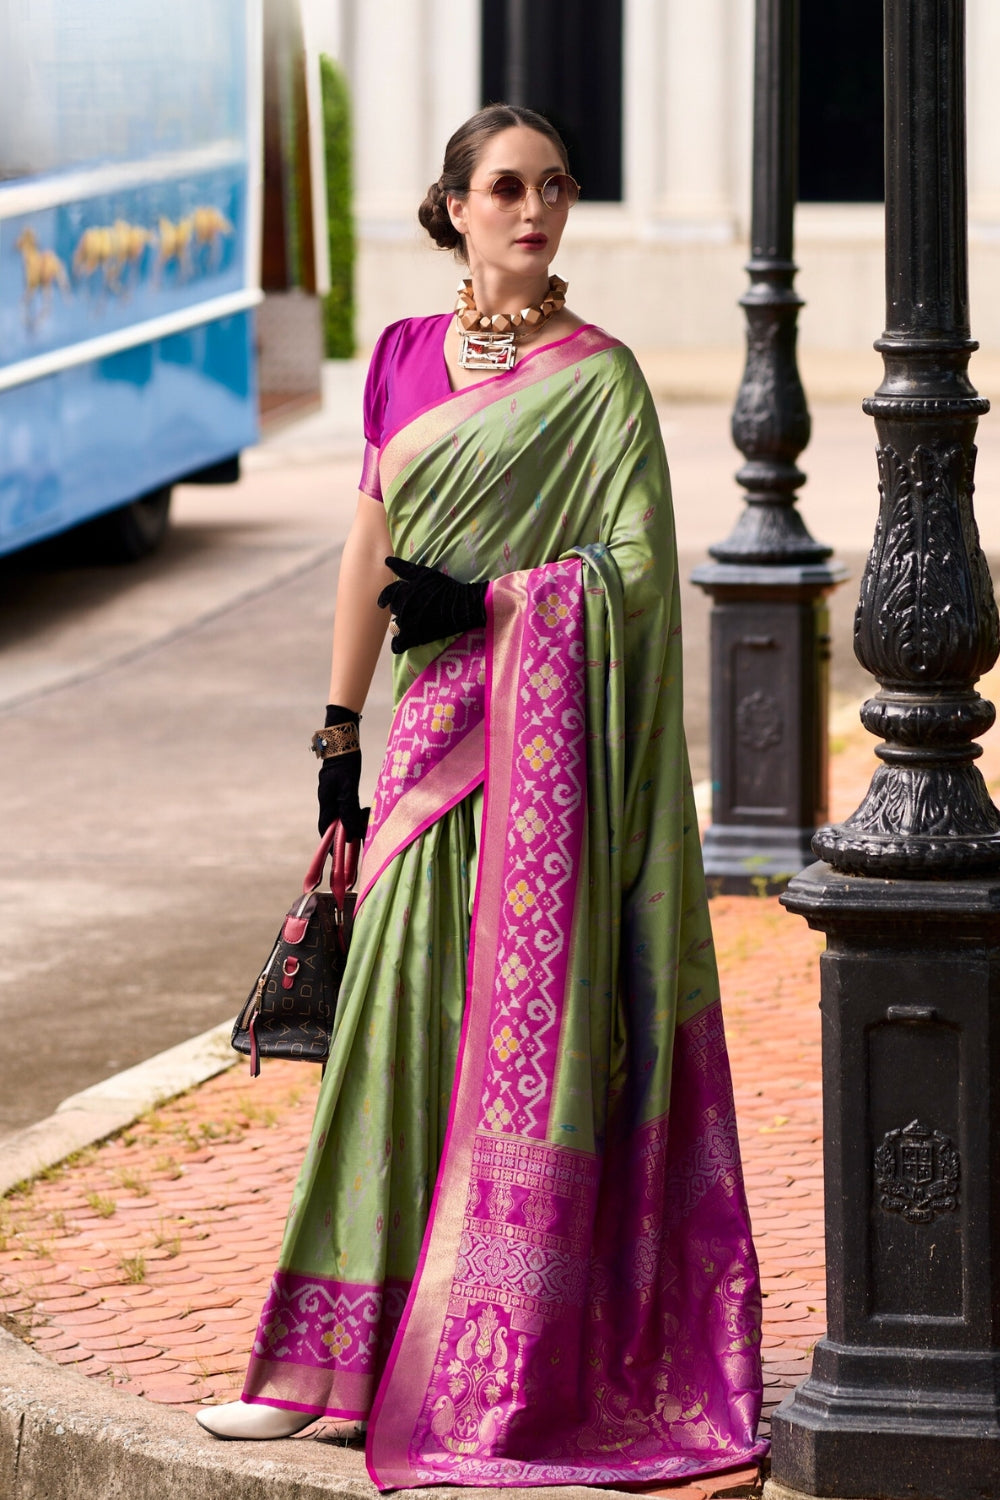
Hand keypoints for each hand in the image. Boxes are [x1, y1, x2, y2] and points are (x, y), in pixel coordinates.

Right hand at [317, 705, 369, 840]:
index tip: (338, 858)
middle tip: (360, 841)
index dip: (331, 844)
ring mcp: (333, 792)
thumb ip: (348, 809)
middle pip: (334, 823)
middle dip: (345, 834)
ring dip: (353, 822)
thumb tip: (350, 833)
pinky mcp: (340, 786)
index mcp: (326, 801)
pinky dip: (355, 811)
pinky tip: (365, 811)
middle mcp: (327, 799)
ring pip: (342, 814)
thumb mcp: (348, 786)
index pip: (325, 829)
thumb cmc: (345, 762)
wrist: (344, 739)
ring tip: (366, 823)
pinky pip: (347, 805)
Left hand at [376, 556, 487, 654]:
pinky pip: (398, 645)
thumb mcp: (424, 573)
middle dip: (400, 610)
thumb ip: (404, 568)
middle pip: (393, 611)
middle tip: (411, 610)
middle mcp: (402, 608)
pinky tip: (403, 642)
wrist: (462, 605)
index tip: (383, 603)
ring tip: (411, 624)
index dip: (384, 599)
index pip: (387, 595)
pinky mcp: (415, 638)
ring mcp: (407, 624)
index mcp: (403, 592)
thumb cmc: (444, 587)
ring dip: (400, 626)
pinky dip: (398, 644)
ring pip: (394, 627)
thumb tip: (386, 560)